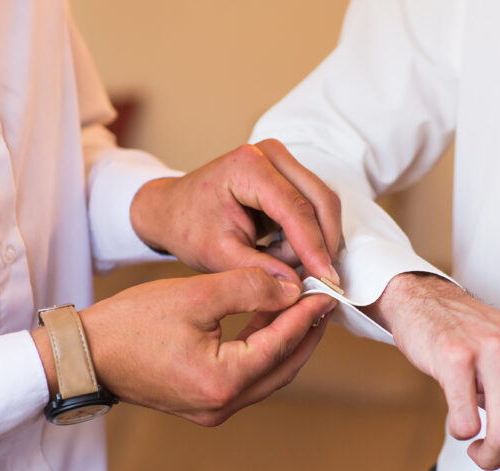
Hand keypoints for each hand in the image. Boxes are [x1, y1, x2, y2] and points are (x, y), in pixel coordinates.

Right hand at [33, 268, 335, 425]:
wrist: (84, 356)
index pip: (281, 343)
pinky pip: (247, 379)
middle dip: (305, 332)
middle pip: (283, 367)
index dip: (306, 314)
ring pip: (268, 375)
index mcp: (223, 380)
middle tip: (321, 301)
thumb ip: (248, 288)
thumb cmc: (130, 324)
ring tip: (300, 308)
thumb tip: (291, 287)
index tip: (325, 291)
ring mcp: (213, 410)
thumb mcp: (195, 295)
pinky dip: (262, 352)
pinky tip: (266, 323)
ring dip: (286, 343)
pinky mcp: (204, 405)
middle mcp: (223, 404)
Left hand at [130, 139, 341, 285]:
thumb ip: (259, 271)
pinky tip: (285, 253)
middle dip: (324, 243)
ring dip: (315, 240)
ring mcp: (281, 161)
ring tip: (287, 266)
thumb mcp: (219, 256)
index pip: (295, 208)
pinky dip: (308, 235)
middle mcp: (269, 155)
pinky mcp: (287, 175)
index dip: (315, 247)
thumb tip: (297, 287)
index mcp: (247, 167)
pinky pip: (313, 206)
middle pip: (320, 200)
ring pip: (321, 204)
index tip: (327, 279)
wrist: (172, 211)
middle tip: (321, 280)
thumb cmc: (188, 227)